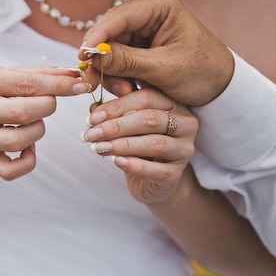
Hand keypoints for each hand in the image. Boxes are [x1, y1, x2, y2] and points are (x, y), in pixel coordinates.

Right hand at [0, 64, 88, 179]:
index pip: (26, 84)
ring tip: (35, 122)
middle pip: (23, 112)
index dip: (60, 86)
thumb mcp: (4, 73)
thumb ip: (40, 74)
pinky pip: (10, 170)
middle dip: (48, 107)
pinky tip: (28, 147)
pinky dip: (28, 161)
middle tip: (49, 103)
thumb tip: (75, 76)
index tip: (81, 85)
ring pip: (17, 141)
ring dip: (38, 131)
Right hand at [79, 0, 233, 106]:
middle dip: (102, 60)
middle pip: (109, 33)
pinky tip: (127, 90)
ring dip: (110, 73)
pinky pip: (117, 60)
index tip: (83, 57)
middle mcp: (148, 13)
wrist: (221, 89)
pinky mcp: (139, 48)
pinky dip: (118, 77)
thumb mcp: (165, 69)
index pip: (118, 16)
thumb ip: (128, 61)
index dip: (97, 36)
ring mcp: (142, 31)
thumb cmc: (203, 73)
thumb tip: (94, 55)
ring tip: (123, 92)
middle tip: (93, 84)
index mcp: (160, 6)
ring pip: (110, 50)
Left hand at [80, 87, 197, 203]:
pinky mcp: (176, 174)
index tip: (92, 118)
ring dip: (122, 145)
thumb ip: (115, 105)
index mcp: (173, 103)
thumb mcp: (127, 119)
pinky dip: (134, 166)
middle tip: (90, 134)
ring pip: (155, 144)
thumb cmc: (137, 141)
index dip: (117, 107)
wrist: (150, 178)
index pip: (147, 97)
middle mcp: (185, 124)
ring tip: (98, 147)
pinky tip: (116, 162)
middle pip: (150, 120)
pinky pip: (156, 170)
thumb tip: (96, 97)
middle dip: (116, 127)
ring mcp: (184, 150)